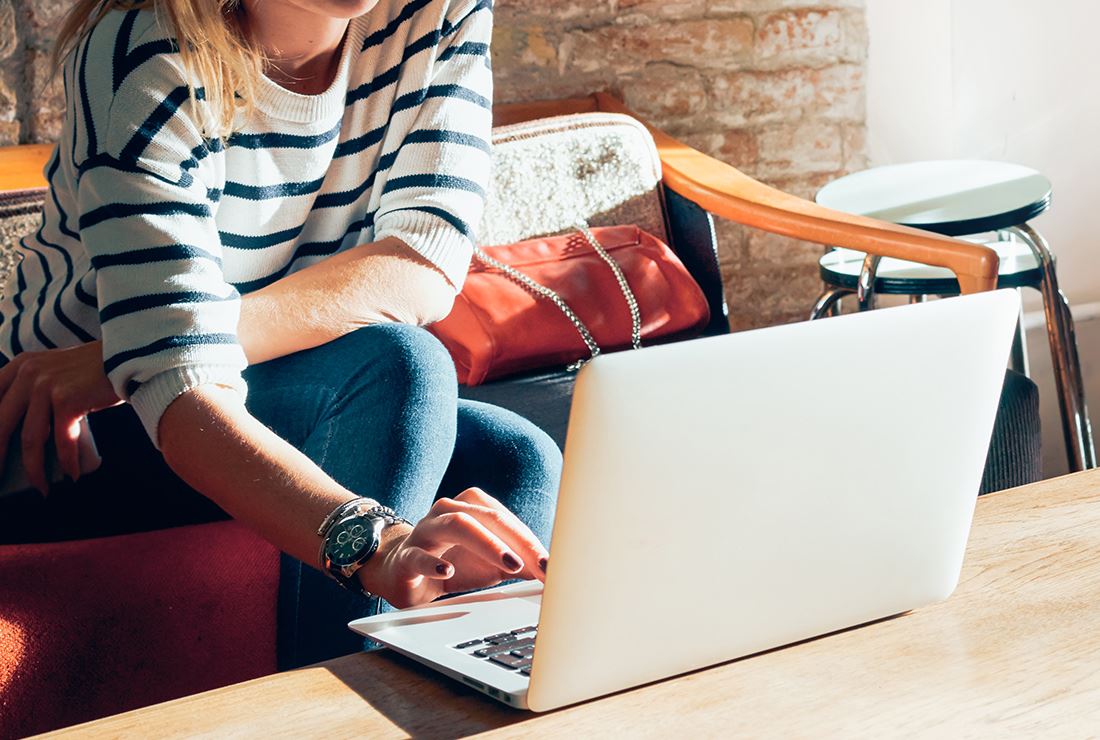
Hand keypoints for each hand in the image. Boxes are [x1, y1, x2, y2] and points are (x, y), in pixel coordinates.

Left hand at [0, 341, 119, 491]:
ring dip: (35, 470)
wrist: (129, 356)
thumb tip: (25, 435)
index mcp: (20, 366)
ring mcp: (46, 385)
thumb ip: (33, 389)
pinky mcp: (67, 399)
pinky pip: (62, 439)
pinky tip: (72, 475)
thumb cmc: (94, 370)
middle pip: (1, 424)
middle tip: (1, 479)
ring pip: (31, 438)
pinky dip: (67, 461)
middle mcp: (28, 373)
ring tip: (41, 488)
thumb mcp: (54, 370)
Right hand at [360, 488, 549, 608]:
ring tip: (510, 564)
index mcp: (471, 508)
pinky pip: (418, 556)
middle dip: (517, 540)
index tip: (553, 565)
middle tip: (540, 564)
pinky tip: (449, 572)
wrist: (402, 574)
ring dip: (487, 544)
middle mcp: (448, 512)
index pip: (506, 519)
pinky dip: (434, 564)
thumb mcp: (491, 565)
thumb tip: (553, 573)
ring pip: (456, 525)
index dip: (531, 541)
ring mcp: (425, 532)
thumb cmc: (452, 563)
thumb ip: (519, 565)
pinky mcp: (406, 557)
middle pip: (486, 516)